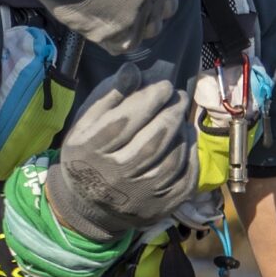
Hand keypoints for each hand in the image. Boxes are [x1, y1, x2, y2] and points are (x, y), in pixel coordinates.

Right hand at [31, 0, 177, 54]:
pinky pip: (123, 44)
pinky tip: (99, 29)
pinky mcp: (119, 31)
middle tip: (123, 7)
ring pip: (148, 30)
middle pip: (163, 10)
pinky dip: (113, 40)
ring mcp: (140, 10)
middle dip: (148, 10)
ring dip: (133, 26)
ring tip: (110, 20)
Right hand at [45, 61, 197, 240]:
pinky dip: (190, 156)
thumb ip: (107, 96)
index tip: (163, 86)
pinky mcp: (159, 206)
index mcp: (91, 151)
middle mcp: (115, 176)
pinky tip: (185, 140)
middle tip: (179, 96)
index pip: (126, 121)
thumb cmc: (88, 155)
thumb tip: (133, 70)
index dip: (149, 99)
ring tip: (180, 116)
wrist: (89, 204)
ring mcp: (139, 195)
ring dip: (182, 132)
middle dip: (171, 112)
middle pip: (152, 141)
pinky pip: (184, 179)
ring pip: (172, 160)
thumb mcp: (85, 124)